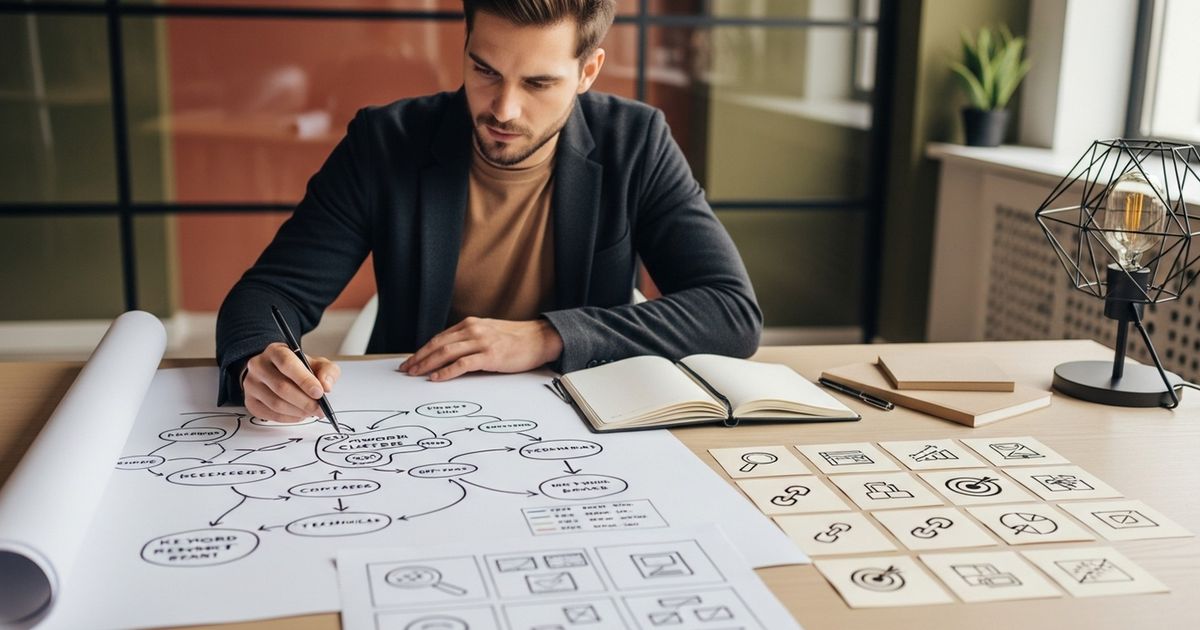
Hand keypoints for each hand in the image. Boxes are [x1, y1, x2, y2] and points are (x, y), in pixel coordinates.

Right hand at [242, 342, 340, 421]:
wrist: (277, 373)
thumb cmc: (299, 368)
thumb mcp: (317, 363)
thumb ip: (327, 371)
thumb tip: (326, 386)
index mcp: (275, 351)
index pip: (287, 363)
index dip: (304, 380)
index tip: (319, 393)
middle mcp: (258, 365)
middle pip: (281, 387)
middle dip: (305, 401)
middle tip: (320, 409)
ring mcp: (251, 384)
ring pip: (275, 403)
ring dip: (298, 411)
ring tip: (312, 412)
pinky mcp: (250, 401)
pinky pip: (270, 415)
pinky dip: (289, 418)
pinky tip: (299, 415)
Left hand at [401, 317, 562, 380]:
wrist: (540, 339)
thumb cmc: (516, 339)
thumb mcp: (489, 334)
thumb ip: (470, 340)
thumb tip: (450, 356)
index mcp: (471, 324)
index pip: (440, 338)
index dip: (423, 350)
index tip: (411, 360)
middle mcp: (473, 330)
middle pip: (438, 344)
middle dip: (419, 358)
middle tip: (406, 370)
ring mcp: (482, 342)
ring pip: (447, 353)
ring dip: (428, 364)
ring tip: (416, 374)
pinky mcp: (490, 356)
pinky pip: (463, 364)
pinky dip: (447, 371)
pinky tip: (436, 378)